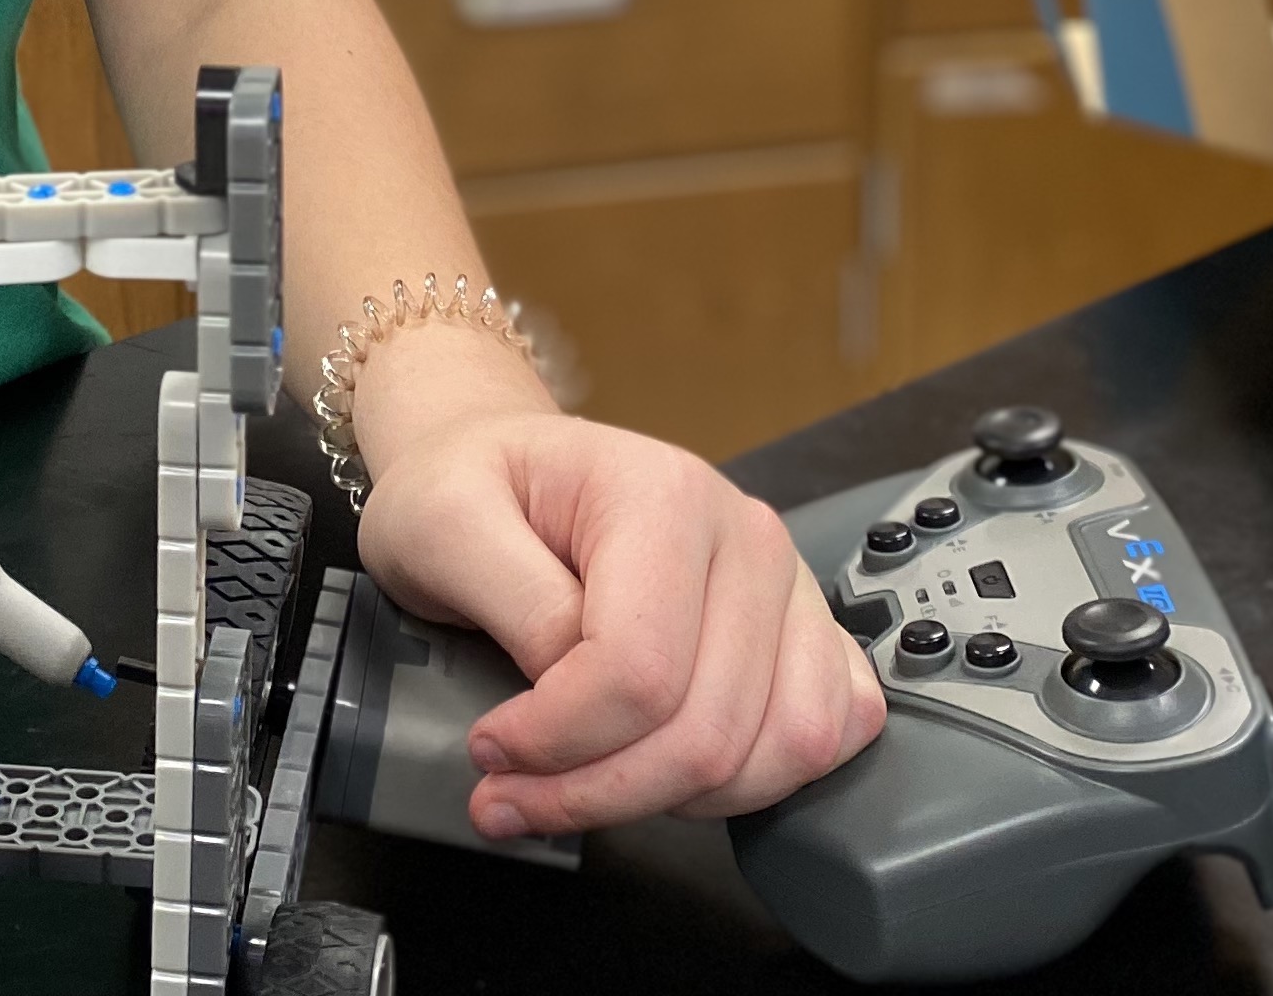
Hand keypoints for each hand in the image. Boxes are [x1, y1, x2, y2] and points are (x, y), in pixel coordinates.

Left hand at [352, 349, 884, 839]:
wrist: (504, 470)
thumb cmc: (474, 490)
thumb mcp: (444, 523)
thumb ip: (515, 604)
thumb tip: (570, 683)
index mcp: (665, 495)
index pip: (641, 673)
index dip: (557, 741)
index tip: (490, 749)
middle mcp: (747, 537)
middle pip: (708, 731)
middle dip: (599, 791)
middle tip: (512, 794)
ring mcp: (787, 587)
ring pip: (780, 750)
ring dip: (672, 801)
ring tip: (589, 783)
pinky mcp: (804, 633)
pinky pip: (828, 735)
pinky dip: (754, 783)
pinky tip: (670, 773)